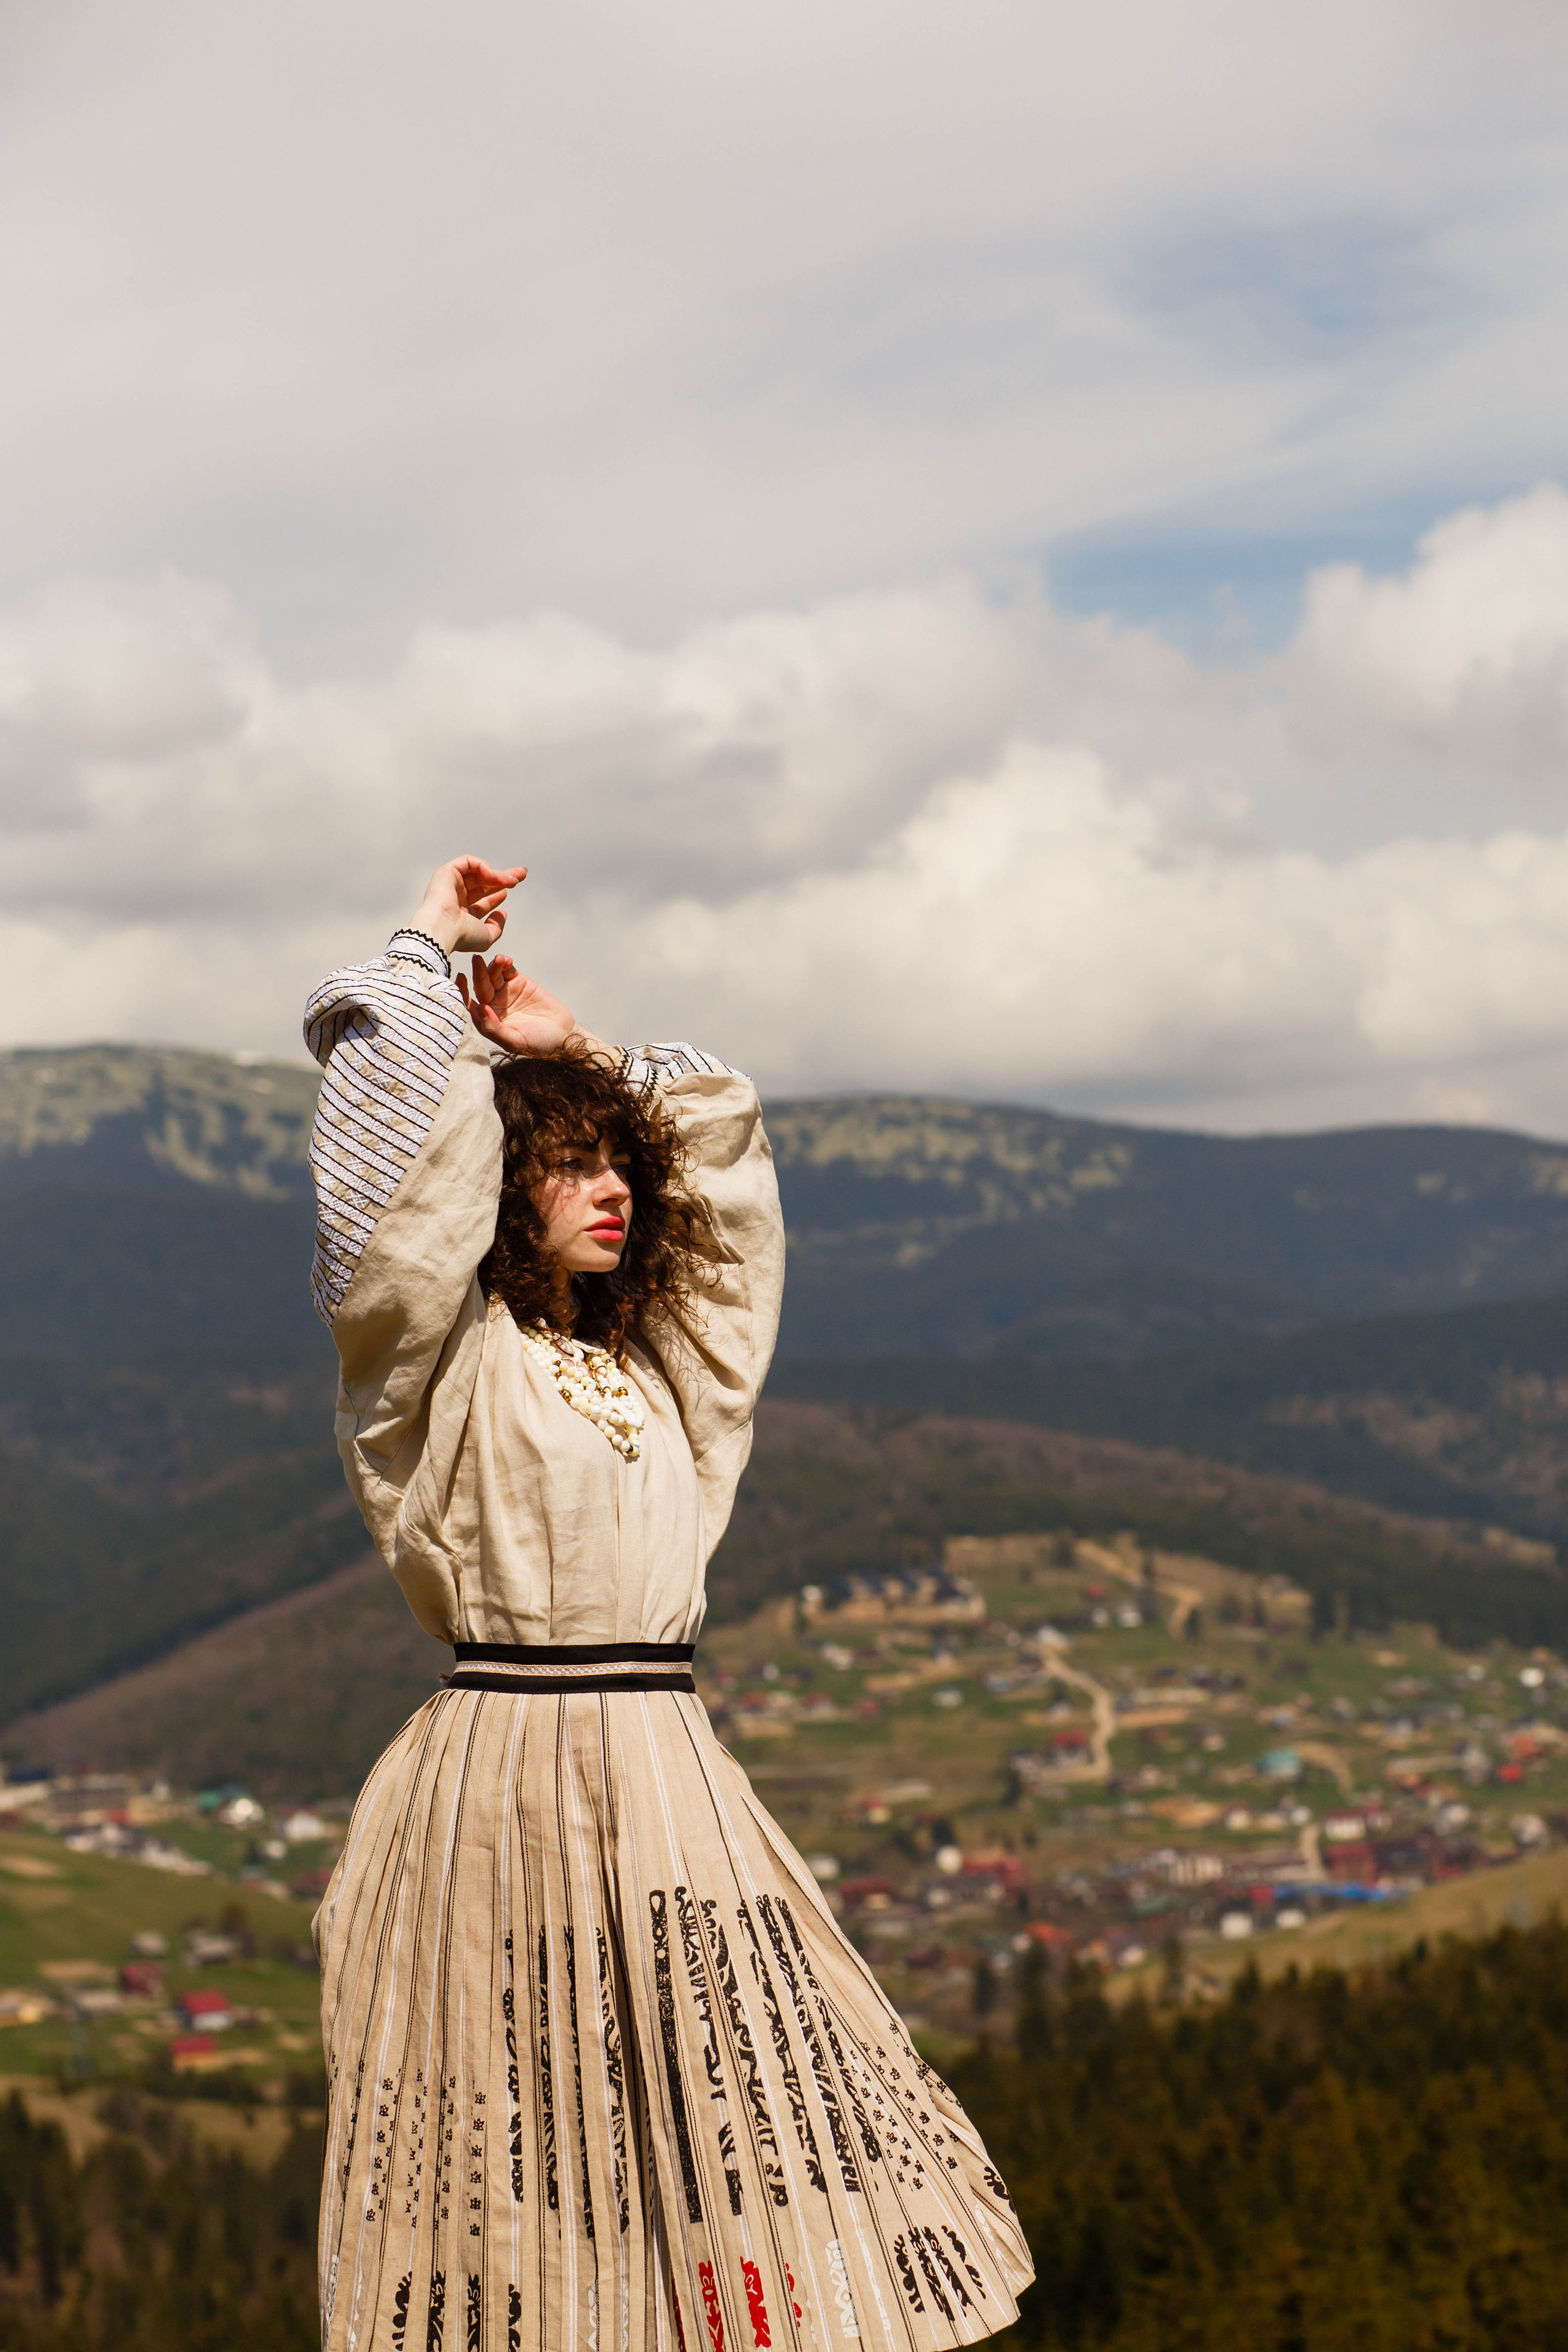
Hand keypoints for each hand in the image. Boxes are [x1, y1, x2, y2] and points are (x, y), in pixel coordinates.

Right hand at [410, 857, 527, 955]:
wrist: (443, 929)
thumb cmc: (462, 936)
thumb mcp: (487, 937)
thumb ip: (497, 927)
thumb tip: (502, 913)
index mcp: (462, 913)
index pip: (483, 899)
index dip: (498, 891)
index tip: (512, 886)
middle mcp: (455, 898)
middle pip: (482, 882)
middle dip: (503, 877)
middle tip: (522, 874)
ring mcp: (450, 885)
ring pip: (477, 872)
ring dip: (497, 874)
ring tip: (512, 880)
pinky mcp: (445, 873)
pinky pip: (467, 862)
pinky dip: (482, 866)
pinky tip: (492, 875)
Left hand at [459, 952, 579, 1056]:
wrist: (562, 1034)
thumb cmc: (537, 1043)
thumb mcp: (515, 1041)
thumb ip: (494, 1028)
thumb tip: (479, 1009)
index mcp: (487, 1020)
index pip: (469, 1004)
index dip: (462, 992)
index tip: (461, 979)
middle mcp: (492, 1005)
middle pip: (480, 986)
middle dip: (478, 973)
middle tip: (477, 960)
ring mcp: (505, 992)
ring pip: (492, 975)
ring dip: (492, 966)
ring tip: (500, 959)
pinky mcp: (518, 982)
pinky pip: (507, 970)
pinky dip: (504, 964)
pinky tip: (506, 960)